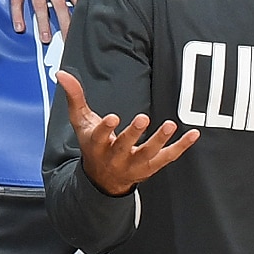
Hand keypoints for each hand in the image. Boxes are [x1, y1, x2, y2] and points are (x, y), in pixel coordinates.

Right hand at [55, 69, 188, 188]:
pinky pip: (168, 158)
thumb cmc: (93, 145)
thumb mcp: (81, 123)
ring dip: (159, 140)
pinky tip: (193, 134)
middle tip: (143, 118)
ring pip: (147, 154)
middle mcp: (115, 158)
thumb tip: (61, 73)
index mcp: (96, 146)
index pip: (99, 138)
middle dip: (133, 133)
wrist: (103, 180)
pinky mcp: (151, 167)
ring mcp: (134, 165)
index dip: (105, 129)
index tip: (112, 118)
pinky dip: (181, 147)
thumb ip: (74, 98)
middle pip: (124, 146)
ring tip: (170, 125)